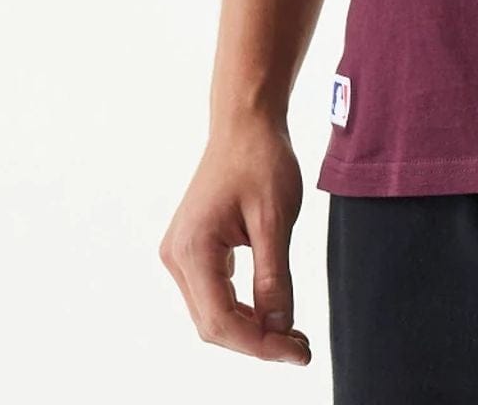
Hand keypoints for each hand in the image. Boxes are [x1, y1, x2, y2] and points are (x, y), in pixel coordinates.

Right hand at [159, 117, 312, 365]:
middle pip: (213, 324)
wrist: (245, 122)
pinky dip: (241, 308)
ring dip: (249, 329)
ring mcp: (180, 254)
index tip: (300, 353)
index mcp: (193, 249)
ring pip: (212, 313)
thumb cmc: (262, 160)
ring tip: (292, 334)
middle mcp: (176, 257)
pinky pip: (213, 293)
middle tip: (301, 348)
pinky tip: (272, 310)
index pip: (221, 321)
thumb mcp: (276, 219)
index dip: (261, 345)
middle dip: (257, 342)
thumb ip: (274, 277)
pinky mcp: (191, 249)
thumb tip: (279, 330)